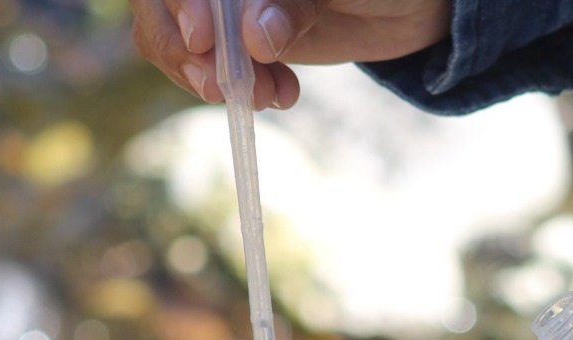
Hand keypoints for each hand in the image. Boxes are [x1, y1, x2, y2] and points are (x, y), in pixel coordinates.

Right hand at [130, 0, 450, 109]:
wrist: (413, 4)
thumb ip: (296, 2)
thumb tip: (257, 37)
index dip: (178, 0)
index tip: (202, 37)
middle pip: (158, 1)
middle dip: (181, 46)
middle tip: (217, 87)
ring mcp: (224, 1)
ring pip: (174, 35)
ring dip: (208, 76)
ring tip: (265, 96)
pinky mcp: (236, 37)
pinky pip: (208, 65)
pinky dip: (236, 88)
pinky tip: (279, 94)